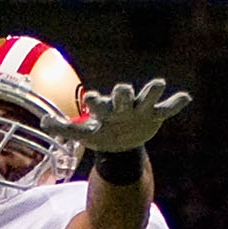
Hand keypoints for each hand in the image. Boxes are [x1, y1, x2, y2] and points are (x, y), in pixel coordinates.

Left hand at [47, 78, 191, 155]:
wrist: (121, 145)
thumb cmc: (100, 134)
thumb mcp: (83, 135)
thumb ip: (64, 128)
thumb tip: (41, 121)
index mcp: (105, 110)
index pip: (99, 104)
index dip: (96, 101)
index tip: (91, 98)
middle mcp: (122, 106)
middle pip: (123, 96)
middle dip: (123, 94)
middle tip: (122, 90)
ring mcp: (140, 109)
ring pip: (147, 98)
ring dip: (152, 91)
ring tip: (158, 83)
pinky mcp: (154, 115)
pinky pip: (166, 109)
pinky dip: (175, 104)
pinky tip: (186, 98)